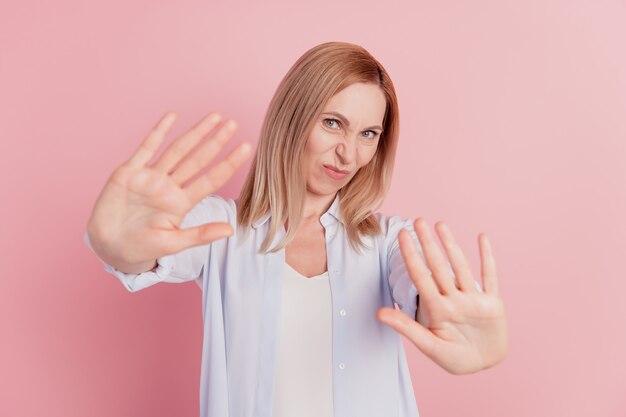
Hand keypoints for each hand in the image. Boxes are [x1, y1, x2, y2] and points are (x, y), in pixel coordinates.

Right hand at [85, 111, 250, 269]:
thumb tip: (230, 231)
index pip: (211, 179)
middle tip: (233, 124)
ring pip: (177, 149)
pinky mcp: (129, 172)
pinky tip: (172, 116)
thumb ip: (200, 235)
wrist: (110, 246)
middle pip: (197, 159)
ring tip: (214, 117)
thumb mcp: (173, 243)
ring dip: (195, 133)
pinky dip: (158, 132)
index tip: (246, 148)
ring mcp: (150, 177)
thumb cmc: (142, 248)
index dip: (228, 163)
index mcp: (182, 203)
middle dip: (215, 141)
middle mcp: (169, 186)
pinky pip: (146, 148)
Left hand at [377, 219, 507, 373]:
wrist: (484, 365)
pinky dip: (487, 257)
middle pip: (438, 266)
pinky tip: (482, 238)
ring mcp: (473, 299)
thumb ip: (406, 327)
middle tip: (418, 220)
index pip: (420, 277)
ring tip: (440, 224)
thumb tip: (378, 313)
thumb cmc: (455, 358)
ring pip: (461, 267)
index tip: (402, 236)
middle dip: (428, 244)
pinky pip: (490, 277)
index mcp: (437, 309)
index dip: (411, 256)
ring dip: (451, 245)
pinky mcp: (493, 303)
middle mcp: (453, 299)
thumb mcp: (429, 346)